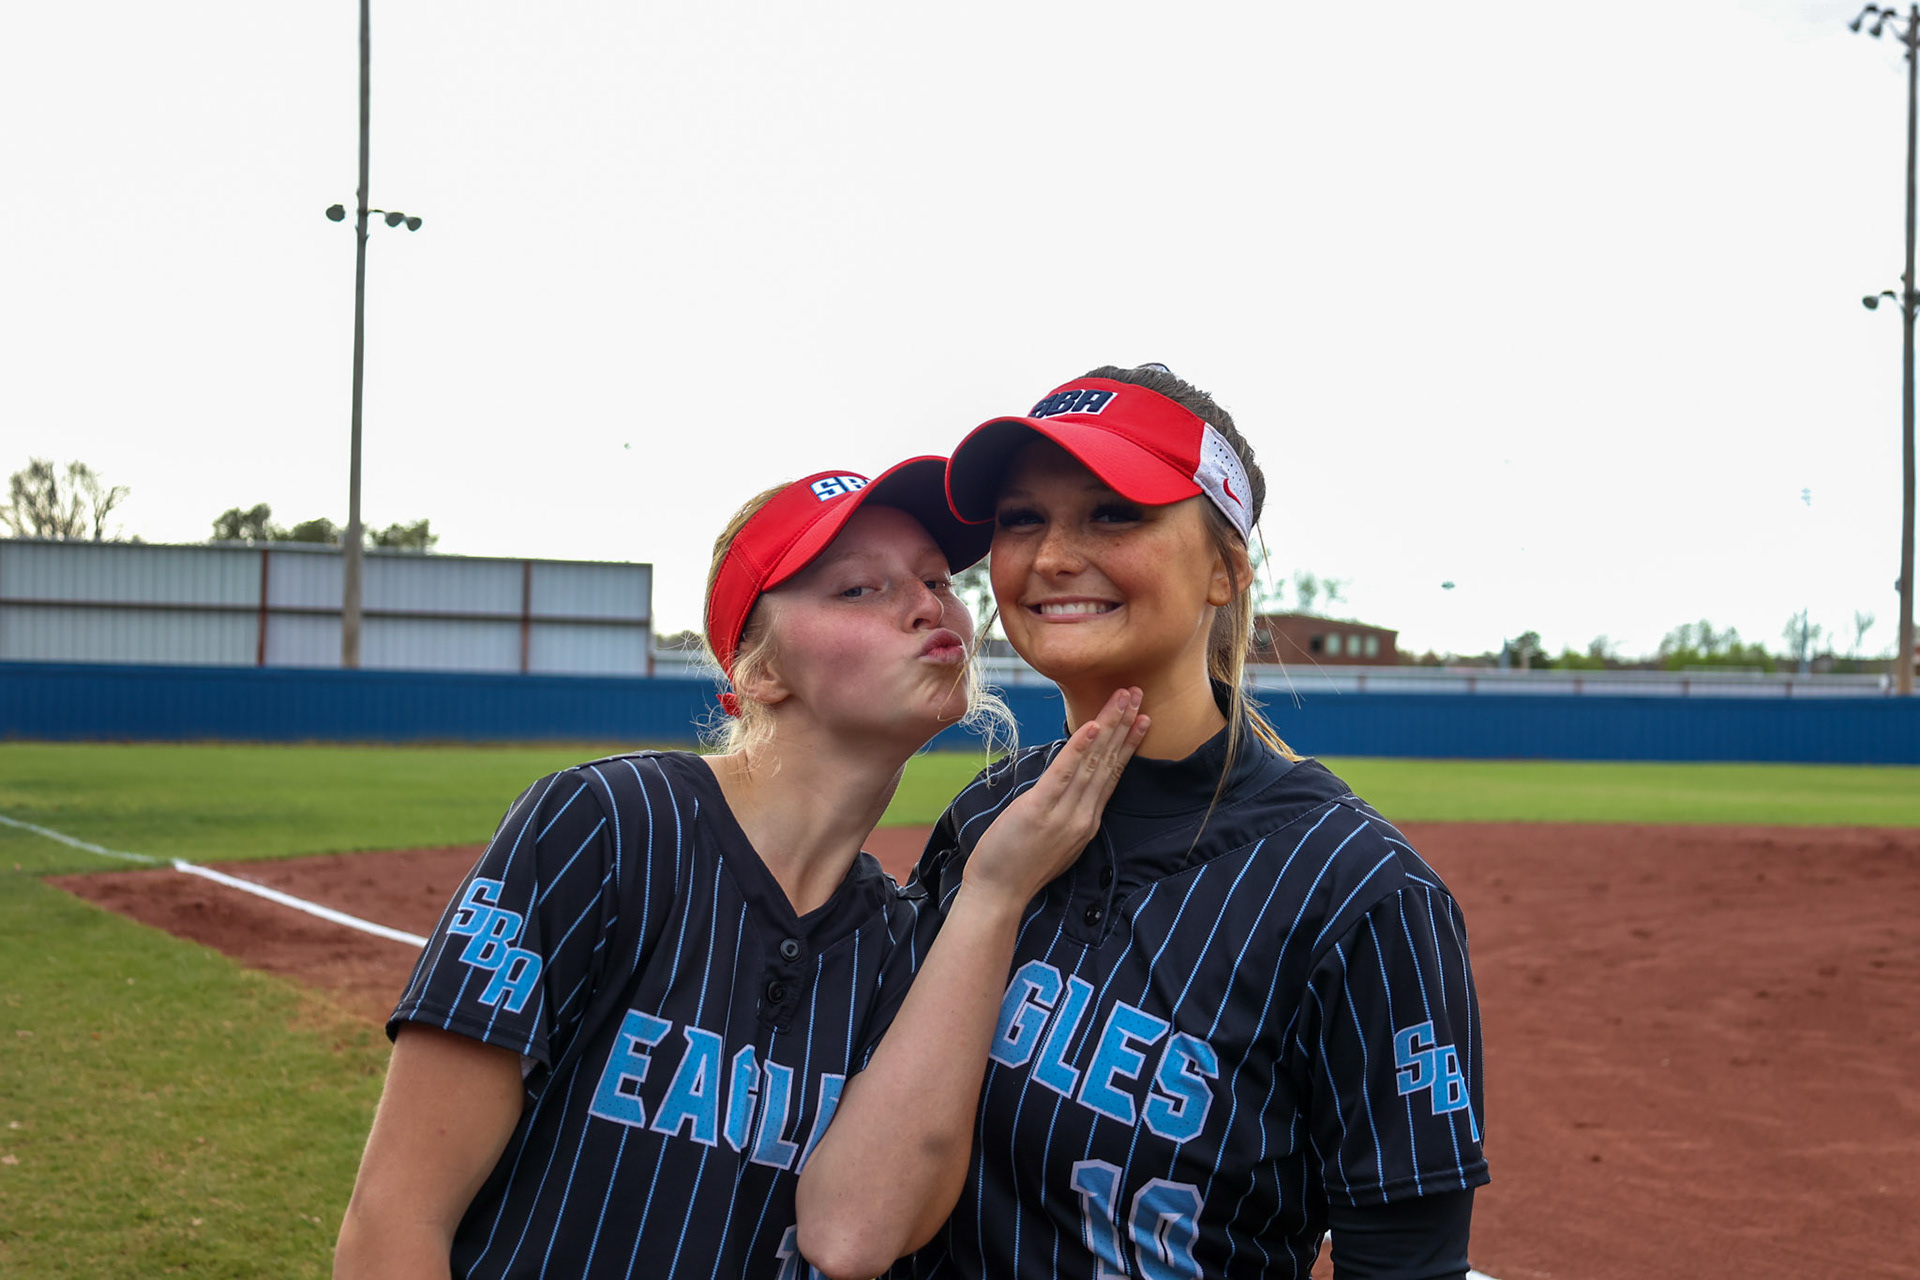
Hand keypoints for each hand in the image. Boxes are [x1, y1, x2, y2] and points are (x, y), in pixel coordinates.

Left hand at [960, 687, 1147, 911]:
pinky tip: (1092, 726)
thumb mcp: (1054, 839)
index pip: (1113, 775)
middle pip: (1109, 761)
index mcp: (1087, 821)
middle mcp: (1083, 815)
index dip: (1128, 744)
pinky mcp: (1041, 810)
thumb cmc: (1020, 866)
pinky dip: (1080, 748)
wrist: (999, 895)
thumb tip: (1068, 788)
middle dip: (1124, 724)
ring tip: (1123, 697)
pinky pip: (1064, 774)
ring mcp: (1065, 813)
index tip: (1142, 719)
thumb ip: (1067, 812)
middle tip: (1138, 693)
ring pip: (1094, 762)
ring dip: (1109, 725)